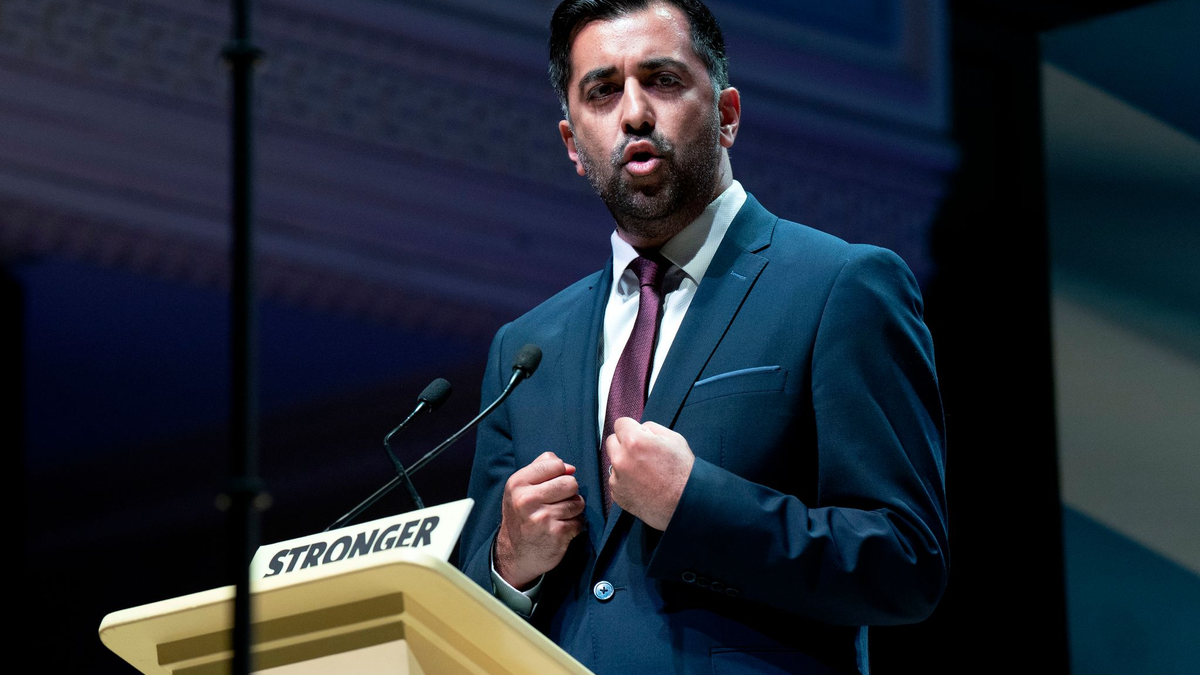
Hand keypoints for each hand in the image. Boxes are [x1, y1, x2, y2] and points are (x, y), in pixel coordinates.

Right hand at [495, 451, 585, 589]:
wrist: (515, 554)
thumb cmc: (522, 516)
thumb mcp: (520, 488)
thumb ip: (542, 468)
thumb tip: (570, 467)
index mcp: (518, 483)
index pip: (555, 463)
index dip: (560, 473)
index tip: (553, 484)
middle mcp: (527, 499)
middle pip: (571, 482)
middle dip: (570, 492)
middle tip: (558, 502)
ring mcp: (542, 517)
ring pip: (578, 502)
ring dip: (574, 510)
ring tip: (559, 516)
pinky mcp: (557, 534)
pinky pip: (579, 521)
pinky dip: (574, 525)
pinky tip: (561, 529)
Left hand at [606, 418, 694, 530]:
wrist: (686, 504)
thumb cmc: (683, 473)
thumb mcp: (674, 439)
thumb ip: (651, 429)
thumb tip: (639, 429)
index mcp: (634, 442)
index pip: (620, 423)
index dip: (632, 428)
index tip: (638, 434)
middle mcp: (621, 459)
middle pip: (612, 441)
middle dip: (624, 444)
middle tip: (641, 453)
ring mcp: (617, 479)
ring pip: (614, 462)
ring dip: (624, 463)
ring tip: (645, 472)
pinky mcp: (617, 495)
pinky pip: (617, 480)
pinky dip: (626, 481)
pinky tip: (643, 485)